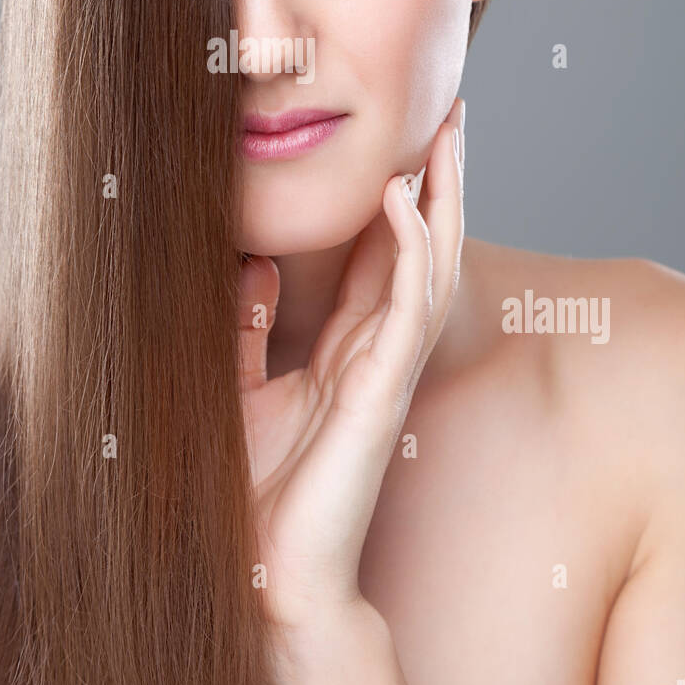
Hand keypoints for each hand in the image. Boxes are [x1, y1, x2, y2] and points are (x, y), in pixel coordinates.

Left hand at [239, 97, 464, 640]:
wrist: (259, 570)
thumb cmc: (249, 487)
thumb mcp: (236, 384)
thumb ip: (248, 327)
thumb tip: (251, 265)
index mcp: (347, 351)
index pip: (383, 257)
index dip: (398, 198)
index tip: (401, 139)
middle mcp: (377, 353)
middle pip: (421, 248)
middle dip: (438, 181)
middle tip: (447, 114)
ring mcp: (387, 370)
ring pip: (431, 265)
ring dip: (442, 197)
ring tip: (446, 133)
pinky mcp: (383, 391)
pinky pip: (407, 305)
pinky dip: (410, 248)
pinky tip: (403, 198)